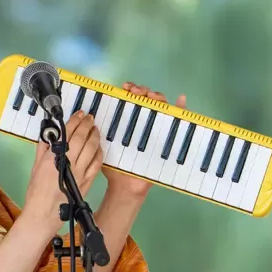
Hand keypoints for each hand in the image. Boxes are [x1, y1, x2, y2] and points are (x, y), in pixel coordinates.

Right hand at [23, 110, 103, 234]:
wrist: (44, 214)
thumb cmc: (37, 194)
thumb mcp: (35, 167)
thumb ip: (43, 150)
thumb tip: (48, 138)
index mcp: (53, 157)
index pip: (67, 133)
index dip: (75, 121)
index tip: (80, 114)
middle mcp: (68, 163)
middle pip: (82, 138)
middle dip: (87, 125)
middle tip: (89, 118)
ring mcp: (80, 173)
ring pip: (92, 148)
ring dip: (95, 136)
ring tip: (95, 129)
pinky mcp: (87, 182)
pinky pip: (97, 163)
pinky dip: (99, 153)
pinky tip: (98, 148)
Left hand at [102, 82, 186, 198]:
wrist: (125, 184)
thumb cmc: (115, 165)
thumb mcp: (104, 143)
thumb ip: (99, 131)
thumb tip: (90, 116)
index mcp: (127, 120)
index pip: (131, 97)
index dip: (129, 89)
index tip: (124, 88)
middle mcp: (142, 121)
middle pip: (147, 98)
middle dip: (142, 90)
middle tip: (135, 92)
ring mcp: (155, 128)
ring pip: (160, 106)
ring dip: (157, 96)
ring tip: (151, 96)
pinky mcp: (166, 137)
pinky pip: (177, 122)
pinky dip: (181, 109)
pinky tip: (181, 101)